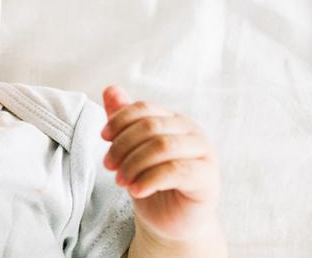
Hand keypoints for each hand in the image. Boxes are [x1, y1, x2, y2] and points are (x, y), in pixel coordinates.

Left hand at [101, 85, 220, 242]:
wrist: (169, 222)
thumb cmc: (151, 183)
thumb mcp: (130, 151)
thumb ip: (123, 121)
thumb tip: (110, 89)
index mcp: (174, 121)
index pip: (144, 109)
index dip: (119, 120)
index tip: (103, 137)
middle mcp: (192, 133)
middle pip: (151, 127)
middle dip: (123, 146)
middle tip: (109, 166)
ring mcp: (204, 154)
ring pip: (162, 146)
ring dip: (133, 164)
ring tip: (120, 181)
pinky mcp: (208, 179)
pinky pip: (175, 171)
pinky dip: (149, 180)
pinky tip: (136, 190)